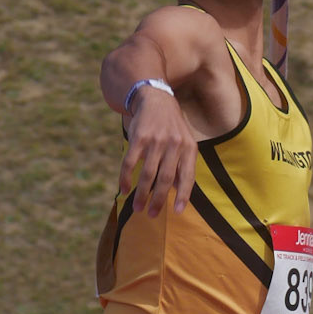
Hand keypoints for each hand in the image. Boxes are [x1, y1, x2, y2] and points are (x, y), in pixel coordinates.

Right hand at [119, 87, 196, 217]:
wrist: (156, 99)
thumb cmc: (172, 127)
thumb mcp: (184, 142)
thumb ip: (183, 165)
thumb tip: (178, 192)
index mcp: (188, 148)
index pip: (188, 176)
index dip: (184, 195)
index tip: (178, 211)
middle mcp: (174, 144)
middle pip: (166, 178)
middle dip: (158, 199)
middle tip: (151, 214)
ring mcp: (156, 140)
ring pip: (148, 173)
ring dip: (141, 193)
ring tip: (137, 208)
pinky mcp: (139, 137)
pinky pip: (131, 162)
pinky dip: (126, 178)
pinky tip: (124, 189)